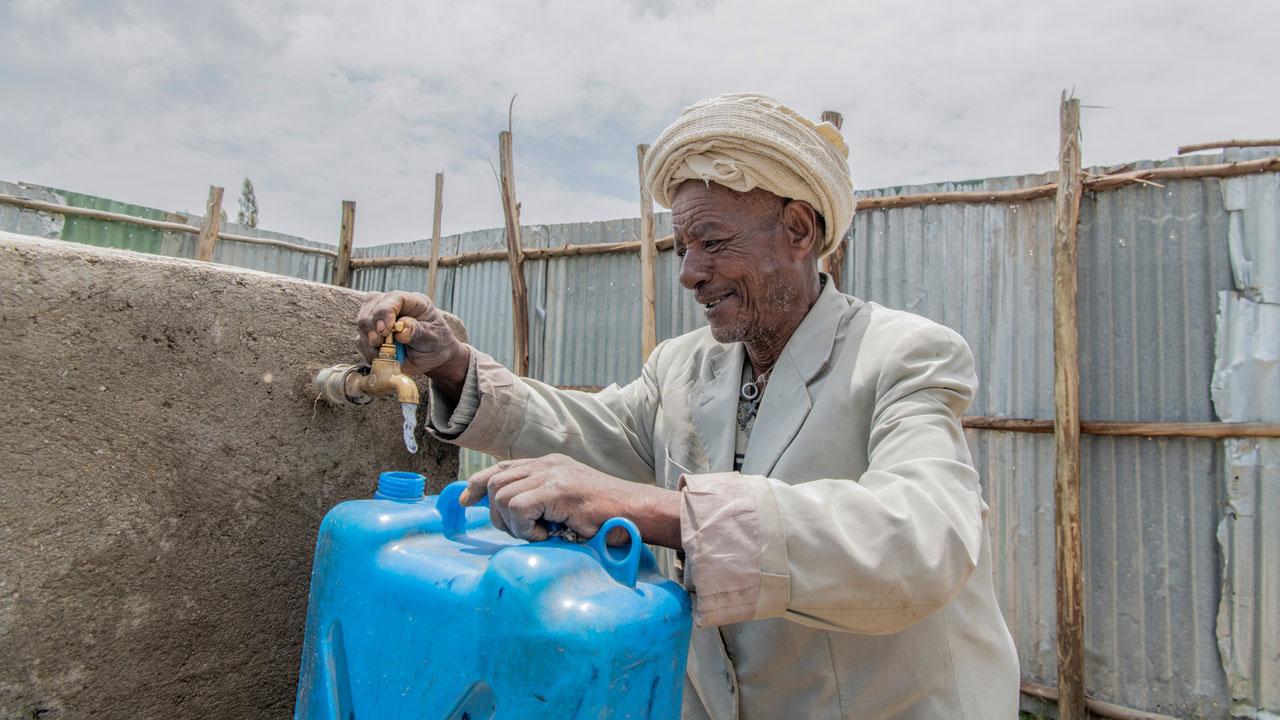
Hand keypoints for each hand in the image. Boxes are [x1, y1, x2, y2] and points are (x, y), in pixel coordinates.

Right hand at [356, 291, 467, 381]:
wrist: (432, 359)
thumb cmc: (436, 343)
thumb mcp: (433, 337)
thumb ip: (418, 332)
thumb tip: (401, 330)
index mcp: (413, 302)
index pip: (394, 298)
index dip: (386, 311)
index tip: (385, 330)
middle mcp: (394, 306)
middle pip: (371, 305)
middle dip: (372, 325)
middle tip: (379, 342)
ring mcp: (380, 319)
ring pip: (363, 322)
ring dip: (368, 339)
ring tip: (383, 351)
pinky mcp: (373, 335)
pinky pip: (361, 340)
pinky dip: (367, 350)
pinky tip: (380, 356)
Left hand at [459, 454, 681, 547]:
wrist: (636, 513)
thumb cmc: (606, 517)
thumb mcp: (566, 504)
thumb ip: (541, 500)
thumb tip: (509, 513)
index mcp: (549, 464)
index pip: (501, 468)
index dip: (478, 484)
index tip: (465, 501)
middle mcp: (547, 464)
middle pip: (495, 482)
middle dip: (496, 513)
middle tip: (521, 533)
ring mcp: (552, 474)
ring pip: (503, 495)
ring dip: (514, 524)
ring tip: (538, 534)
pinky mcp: (557, 490)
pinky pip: (518, 507)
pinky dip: (525, 527)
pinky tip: (546, 534)